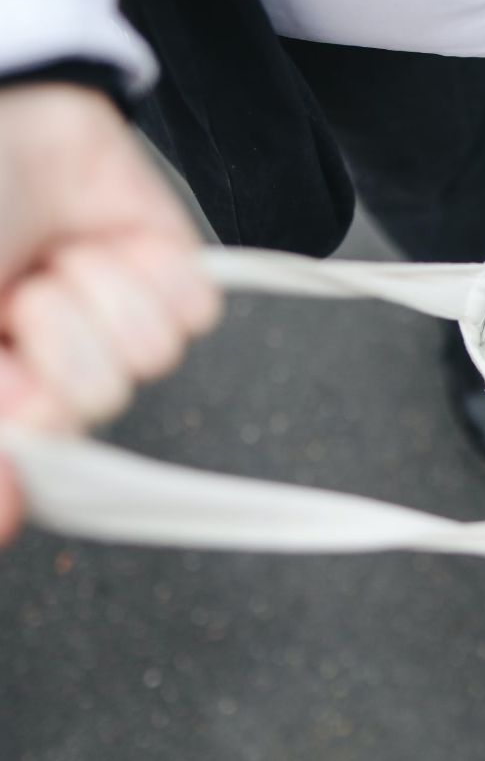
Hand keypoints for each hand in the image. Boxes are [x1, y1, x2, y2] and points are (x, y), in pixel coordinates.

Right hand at [0, 82, 221, 544]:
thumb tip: (9, 518)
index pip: (39, 455)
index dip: (30, 429)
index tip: (12, 379)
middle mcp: (48, 357)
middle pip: (91, 409)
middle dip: (49, 344)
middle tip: (11, 292)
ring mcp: (110, 315)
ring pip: (144, 361)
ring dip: (88, 298)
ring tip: (48, 258)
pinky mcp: (168, 272)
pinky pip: (191, 312)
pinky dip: (146, 272)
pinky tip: (100, 242)